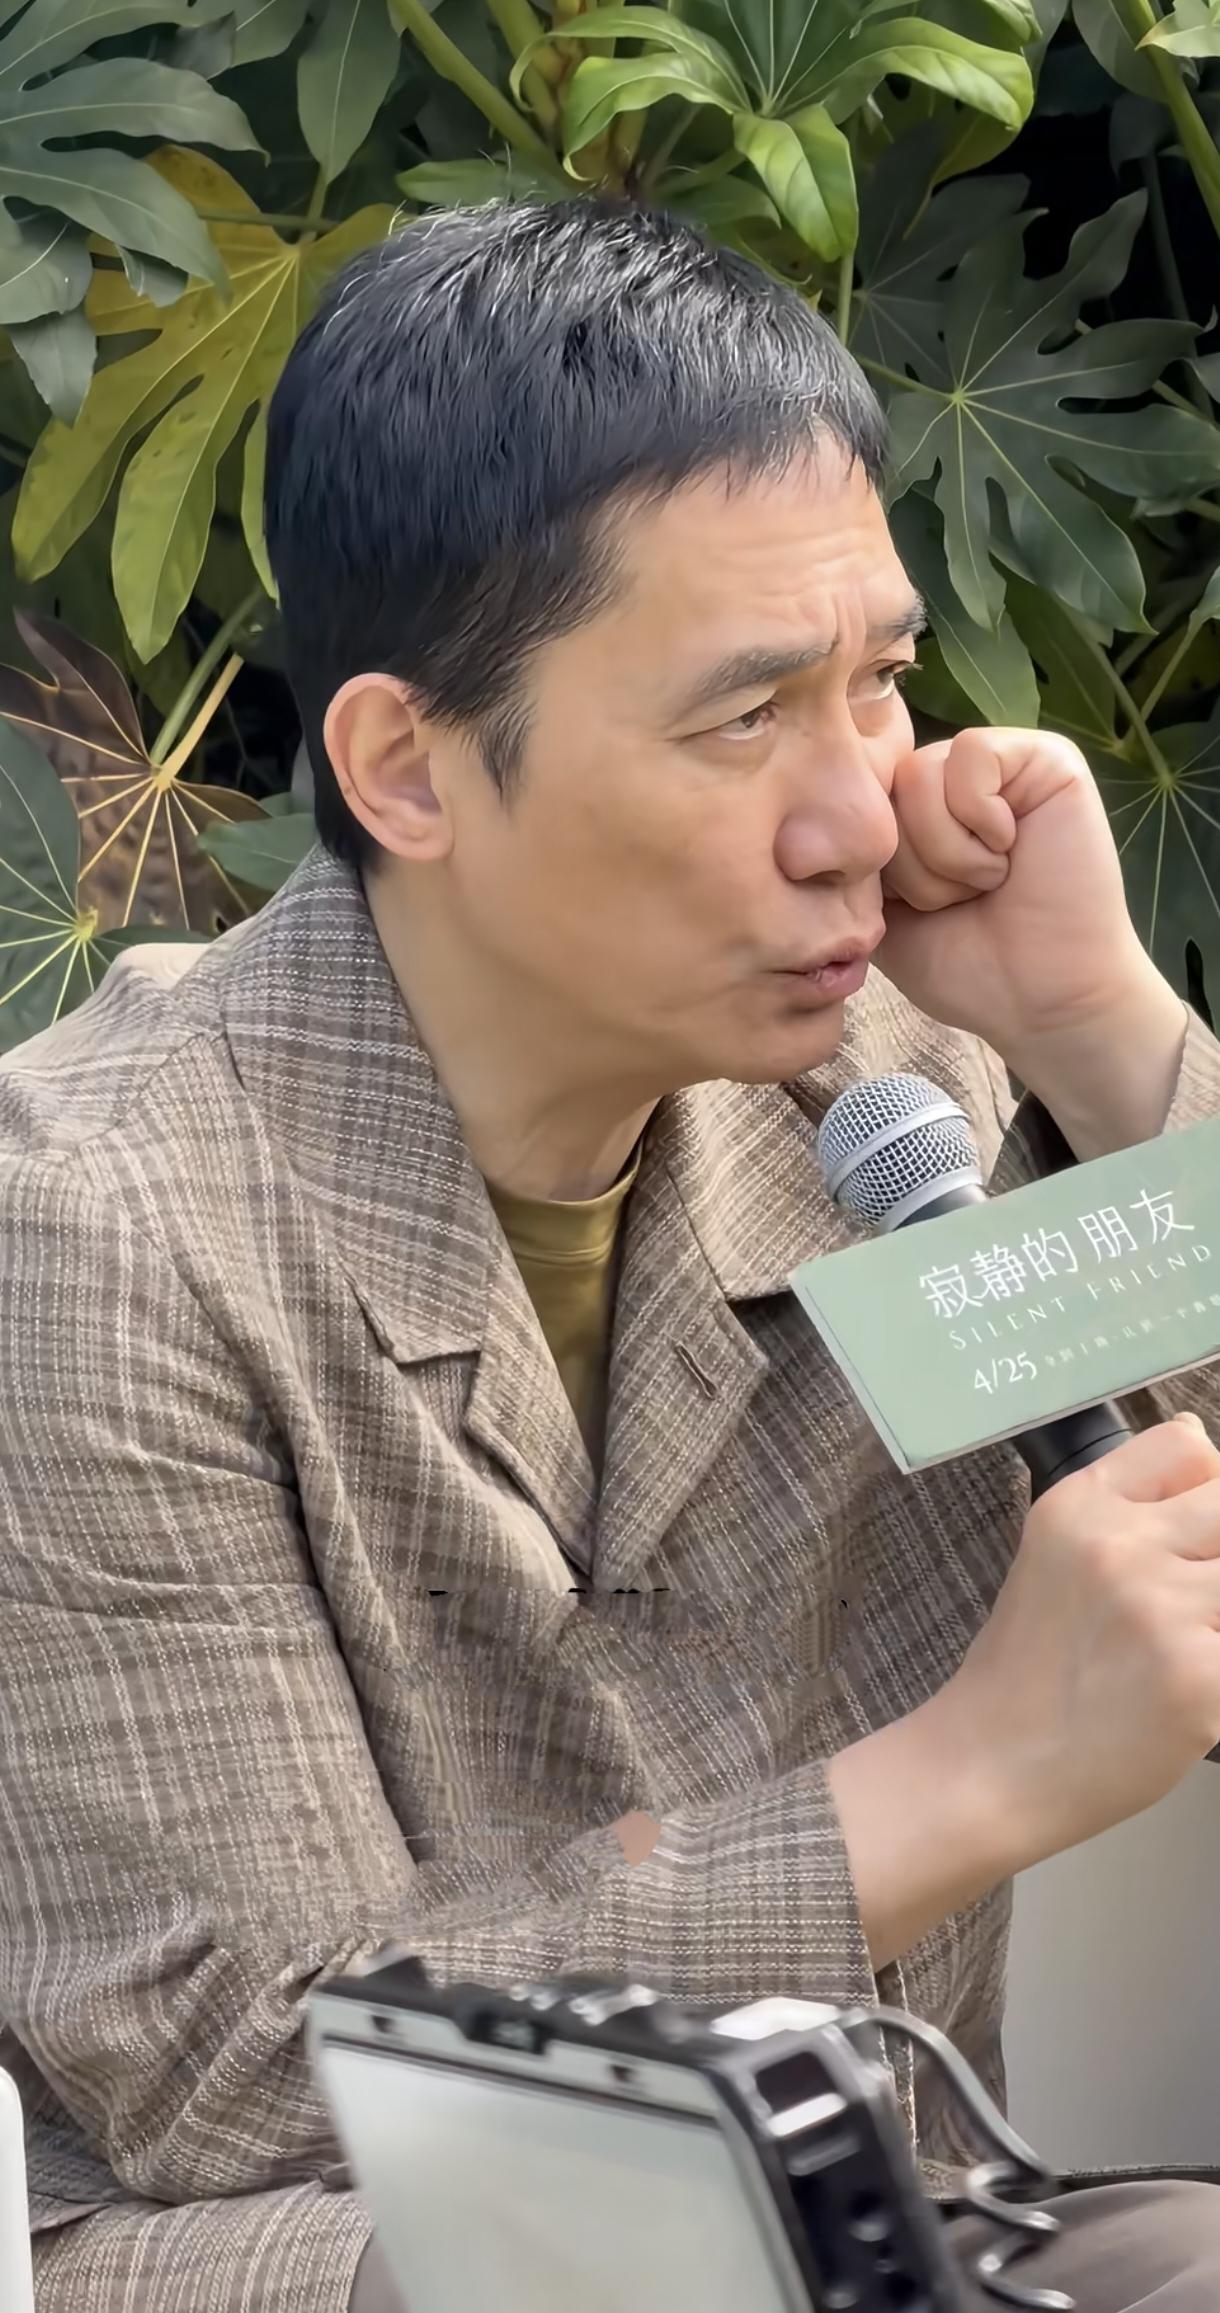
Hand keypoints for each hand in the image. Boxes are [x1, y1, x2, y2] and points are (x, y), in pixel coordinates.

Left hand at [875, 727, 1187, 1154]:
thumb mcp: (876, 914)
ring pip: (919, 772)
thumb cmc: (966, 964)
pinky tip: (1010, 855)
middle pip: (881, 785)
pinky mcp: (1045, 757)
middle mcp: (952, 779)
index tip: (906, 909)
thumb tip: (801, 821)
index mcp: (913, 811)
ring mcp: (999, 764)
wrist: (1041, 1001)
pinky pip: (971, 755)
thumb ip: (846, 861)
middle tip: (957, 900)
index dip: (867, 861)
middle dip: (908, 864)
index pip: (851, 799)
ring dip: (944, 852)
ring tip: (987, 882)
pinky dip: (979, 821)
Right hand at [936, 1415, 1219, 1867]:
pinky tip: (1190, 1692)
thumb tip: (1203, 1438)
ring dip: (1219, 1616)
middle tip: (1189, 1601)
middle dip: (1217, 1555)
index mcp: (1080, 1505)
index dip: (1203, 1488)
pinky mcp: (1199, 1676)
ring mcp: (1162, 1608)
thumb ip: (1127, 1504)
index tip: (1190, 1536)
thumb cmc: (1027, 1671)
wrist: (991, 1766)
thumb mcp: (1053, 1555)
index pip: (1189, 1443)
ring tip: (1186, 1645)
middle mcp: (1120, 1544)